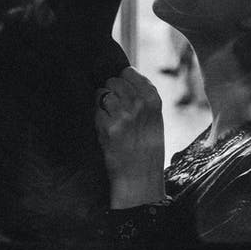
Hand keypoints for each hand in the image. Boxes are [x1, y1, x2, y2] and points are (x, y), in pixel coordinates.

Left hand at [95, 67, 165, 207]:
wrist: (140, 176)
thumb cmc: (147, 148)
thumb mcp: (154, 118)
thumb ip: (142, 97)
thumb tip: (120, 77)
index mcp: (153, 99)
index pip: (129, 73)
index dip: (122, 81)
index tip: (123, 93)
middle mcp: (139, 104)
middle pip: (113, 81)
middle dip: (111, 91)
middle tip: (116, 110)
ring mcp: (122, 114)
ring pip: (102, 93)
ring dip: (102, 104)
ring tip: (111, 119)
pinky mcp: (107, 127)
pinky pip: (95, 110)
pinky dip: (97, 118)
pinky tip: (107, 130)